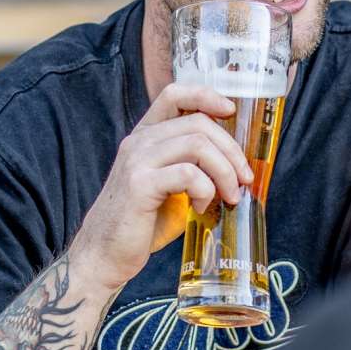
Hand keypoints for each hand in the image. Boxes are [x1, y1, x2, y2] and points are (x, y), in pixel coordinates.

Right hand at [68, 83, 253, 295]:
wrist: (105, 256)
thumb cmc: (144, 223)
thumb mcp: (173, 186)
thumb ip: (195, 166)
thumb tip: (237, 164)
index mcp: (146, 136)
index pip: (175, 93)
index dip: (207, 96)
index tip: (231, 111)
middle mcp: (139, 141)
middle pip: (198, 122)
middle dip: (231, 150)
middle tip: (244, 178)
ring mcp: (137, 161)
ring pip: (197, 145)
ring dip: (224, 171)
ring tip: (229, 196)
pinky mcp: (140, 184)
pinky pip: (189, 174)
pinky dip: (206, 190)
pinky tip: (201, 208)